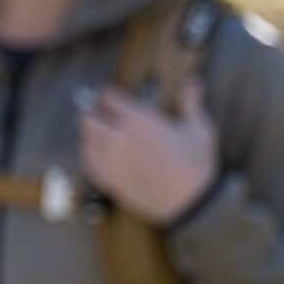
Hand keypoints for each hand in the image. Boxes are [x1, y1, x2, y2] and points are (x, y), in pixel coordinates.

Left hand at [78, 76, 217, 224]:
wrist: (189, 202)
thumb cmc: (196, 166)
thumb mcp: (199, 130)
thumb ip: (190, 102)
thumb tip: (193, 81)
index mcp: (140, 121)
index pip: (108, 97)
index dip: (106, 94)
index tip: (107, 96)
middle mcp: (119, 138)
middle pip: (88, 117)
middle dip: (92, 113)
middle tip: (99, 114)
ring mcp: (110, 160)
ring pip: (84, 139)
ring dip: (89, 134)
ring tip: (98, 133)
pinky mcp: (108, 180)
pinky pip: (86, 163)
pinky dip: (88, 155)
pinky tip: (97, 154)